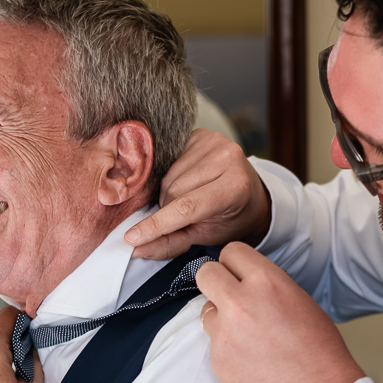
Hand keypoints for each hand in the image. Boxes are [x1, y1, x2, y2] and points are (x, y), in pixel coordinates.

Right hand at [125, 128, 271, 259]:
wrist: (251, 194)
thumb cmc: (232, 218)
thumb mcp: (207, 237)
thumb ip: (172, 243)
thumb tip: (136, 249)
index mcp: (235, 187)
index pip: (187, 207)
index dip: (157, 224)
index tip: (132, 238)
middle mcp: (228, 157)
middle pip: (173, 189)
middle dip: (167, 210)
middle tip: (179, 219)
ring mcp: (214, 141)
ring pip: (168, 175)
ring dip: (167, 194)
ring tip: (184, 201)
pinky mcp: (200, 133)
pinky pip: (169, 159)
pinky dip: (170, 177)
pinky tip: (182, 183)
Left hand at [196, 242, 364, 382]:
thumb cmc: (318, 350)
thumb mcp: (298, 300)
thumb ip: (265, 286)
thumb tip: (243, 281)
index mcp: (266, 281)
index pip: (231, 251)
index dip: (235, 264)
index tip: (237, 273)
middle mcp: (240, 302)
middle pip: (206, 273)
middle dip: (216, 282)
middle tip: (229, 295)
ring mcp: (225, 333)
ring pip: (207, 311)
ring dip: (221, 318)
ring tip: (249, 335)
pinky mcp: (217, 360)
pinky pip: (213, 343)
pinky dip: (228, 348)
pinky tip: (251, 359)